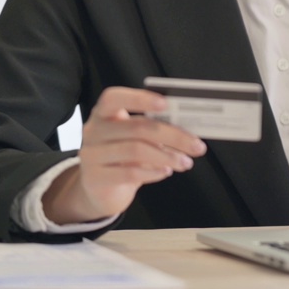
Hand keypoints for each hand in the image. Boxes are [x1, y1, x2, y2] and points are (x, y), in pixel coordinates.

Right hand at [42, 87, 206, 223]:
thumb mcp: (136, 138)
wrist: (101, 190)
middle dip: (173, 136)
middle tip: (197, 146)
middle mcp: (94, 130)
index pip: (114, 98)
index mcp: (104, 113)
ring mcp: (91, 155)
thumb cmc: (124, 157)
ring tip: (185, 162)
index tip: (166, 104)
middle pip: (137, 127)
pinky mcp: (95, 179)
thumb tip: (188, 130)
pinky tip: (166, 172)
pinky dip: (153, 172)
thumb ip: (154, 129)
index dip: (140, 98)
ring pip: (135, 150)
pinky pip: (129, 173)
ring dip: (167, 157)